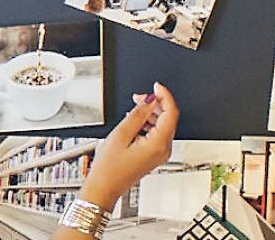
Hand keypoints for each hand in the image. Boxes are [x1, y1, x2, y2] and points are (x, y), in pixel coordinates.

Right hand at [79, 83, 180, 207]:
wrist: (104, 188)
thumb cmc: (109, 168)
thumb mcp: (121, 134)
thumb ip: (138, 114)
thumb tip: (150, 99)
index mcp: (159, 144)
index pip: (171, 112)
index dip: (165, 95)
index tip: (156, 86)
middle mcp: (163, 150)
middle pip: (168, 118)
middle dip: (155, 104)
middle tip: (139, 97)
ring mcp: (159, 154)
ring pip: (162, 125)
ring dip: (151, 113)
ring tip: (134, 109)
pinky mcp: (154, 155)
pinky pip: (157, 134)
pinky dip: (148, 124)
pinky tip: (134, 121)